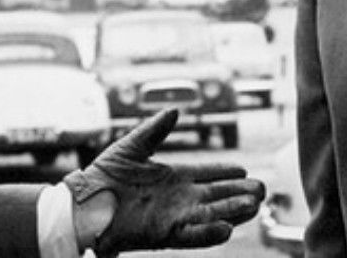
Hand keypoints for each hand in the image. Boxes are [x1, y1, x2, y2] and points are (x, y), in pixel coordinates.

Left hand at [62, 109, 264, 257]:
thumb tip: (175, 110)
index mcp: (172, 178)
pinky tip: (227, 228)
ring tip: (253, 206)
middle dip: (239, 193)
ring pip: (210, 215)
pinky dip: (209, 233)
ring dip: (231, 211)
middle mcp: (177, 199)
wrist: (83, 204)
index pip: (207, 175)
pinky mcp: (162, 234)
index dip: (226, 173)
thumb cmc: (103, 176)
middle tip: (262, 190)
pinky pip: (191, 235)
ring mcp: (172, 217)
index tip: (245, 170)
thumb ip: (155, 129)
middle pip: (216, 196)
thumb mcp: (132, 146)